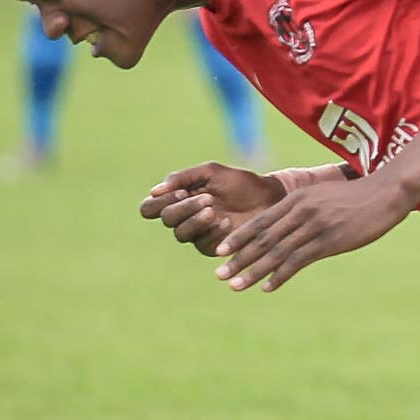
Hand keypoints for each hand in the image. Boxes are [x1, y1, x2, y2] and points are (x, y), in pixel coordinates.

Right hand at [139, 162, 283, 255]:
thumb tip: (154, 191)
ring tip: (214, 210)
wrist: (269, 199)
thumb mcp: (211, 172)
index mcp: (178, 198)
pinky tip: (226, 223)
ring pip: (180, 234)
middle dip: (184, 208)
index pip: (150, 207)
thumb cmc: (240, 183)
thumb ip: (183, 178)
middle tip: (206, 199)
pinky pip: (201, 244)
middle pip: (166, 219)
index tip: (180, 192)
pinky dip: (212, 232)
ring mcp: (196, 234)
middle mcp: (183, 217)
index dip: (159, 202)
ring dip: (195, 220)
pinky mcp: (211, 247)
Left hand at [209, 172, 414, 291]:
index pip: (260, 221)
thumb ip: (302, 208)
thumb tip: (286, 224)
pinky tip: (267, 287)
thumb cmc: (355, 196)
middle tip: (219, 274)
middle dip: (238, 258)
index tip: (220, 251)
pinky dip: (280, 275)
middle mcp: (300, 211)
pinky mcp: (329, 241)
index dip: (239, 238)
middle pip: (262, 238)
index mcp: (296, 199)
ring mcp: (313, 226)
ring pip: (276, 252)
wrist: (384, 193)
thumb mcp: (322, 196)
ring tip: (235, 285)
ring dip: (253, 271)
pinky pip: (298, 261)